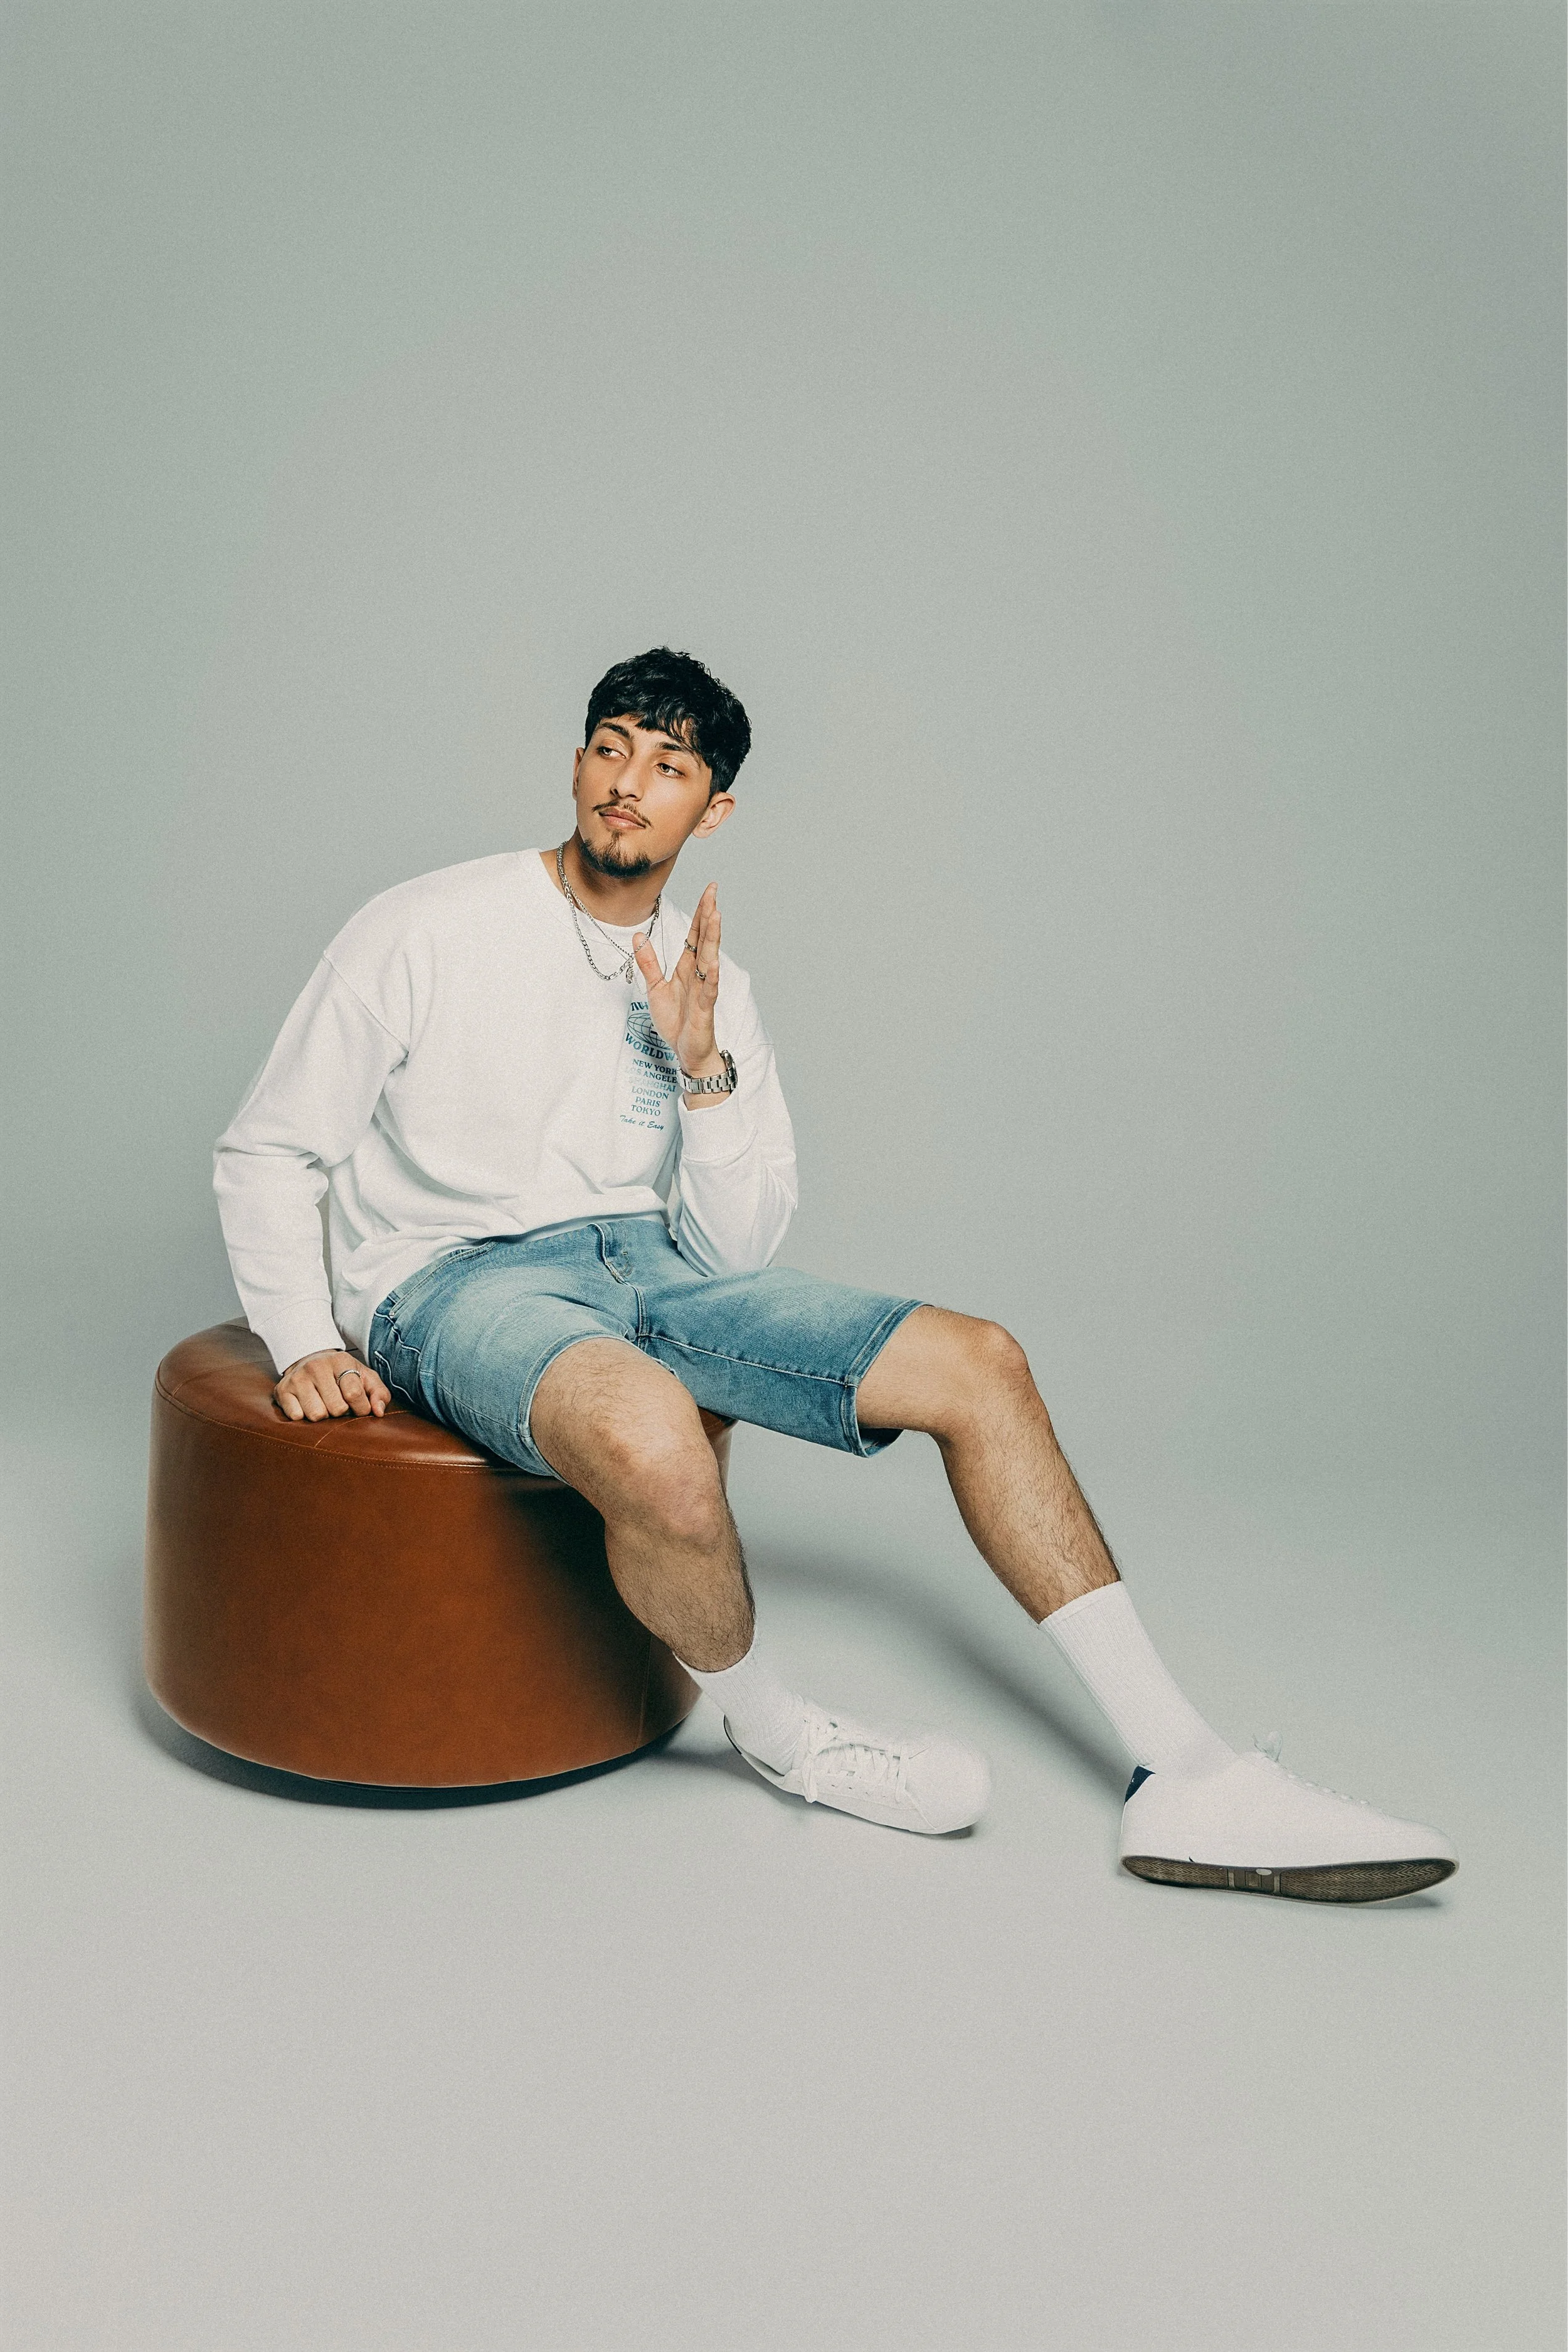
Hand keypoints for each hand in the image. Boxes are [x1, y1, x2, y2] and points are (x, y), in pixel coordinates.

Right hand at [275, 1350, 389, 1421]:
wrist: (309, 1360)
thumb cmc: (342, 1374)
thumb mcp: (365, 1377)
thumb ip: (379, 1393)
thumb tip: (379, 1412)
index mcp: (340, 1361)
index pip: (354, 1395)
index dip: (360, 1408)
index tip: (359, 1407)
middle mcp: (316, 1367)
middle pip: (336, 1408)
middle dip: (341, 1411)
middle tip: (338, 1402)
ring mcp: (297, 1378)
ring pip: (316, 1415)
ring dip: (323, 1415)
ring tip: (324, 1404)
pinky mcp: (282, 1390)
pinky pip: (297, 1417)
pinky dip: (304, 1416)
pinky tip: (307, 1405)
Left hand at [632, 882, 721, 1074]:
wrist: (687, 1051)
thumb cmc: (677, 1021)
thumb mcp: (655, 988)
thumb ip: (648, 963)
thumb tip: (638, 936)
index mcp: (687, 968)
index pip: (695, 935)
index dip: (700, 913)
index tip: (708, 891)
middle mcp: (698, 975)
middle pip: (705, 940)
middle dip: (708, 916)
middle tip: (713, 892)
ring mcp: (703, 990)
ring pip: (709, 959)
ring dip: (713, 938)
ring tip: (716, 915)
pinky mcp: (704, 1009)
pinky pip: (708, 990)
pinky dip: (711, 975)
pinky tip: (712, 961)